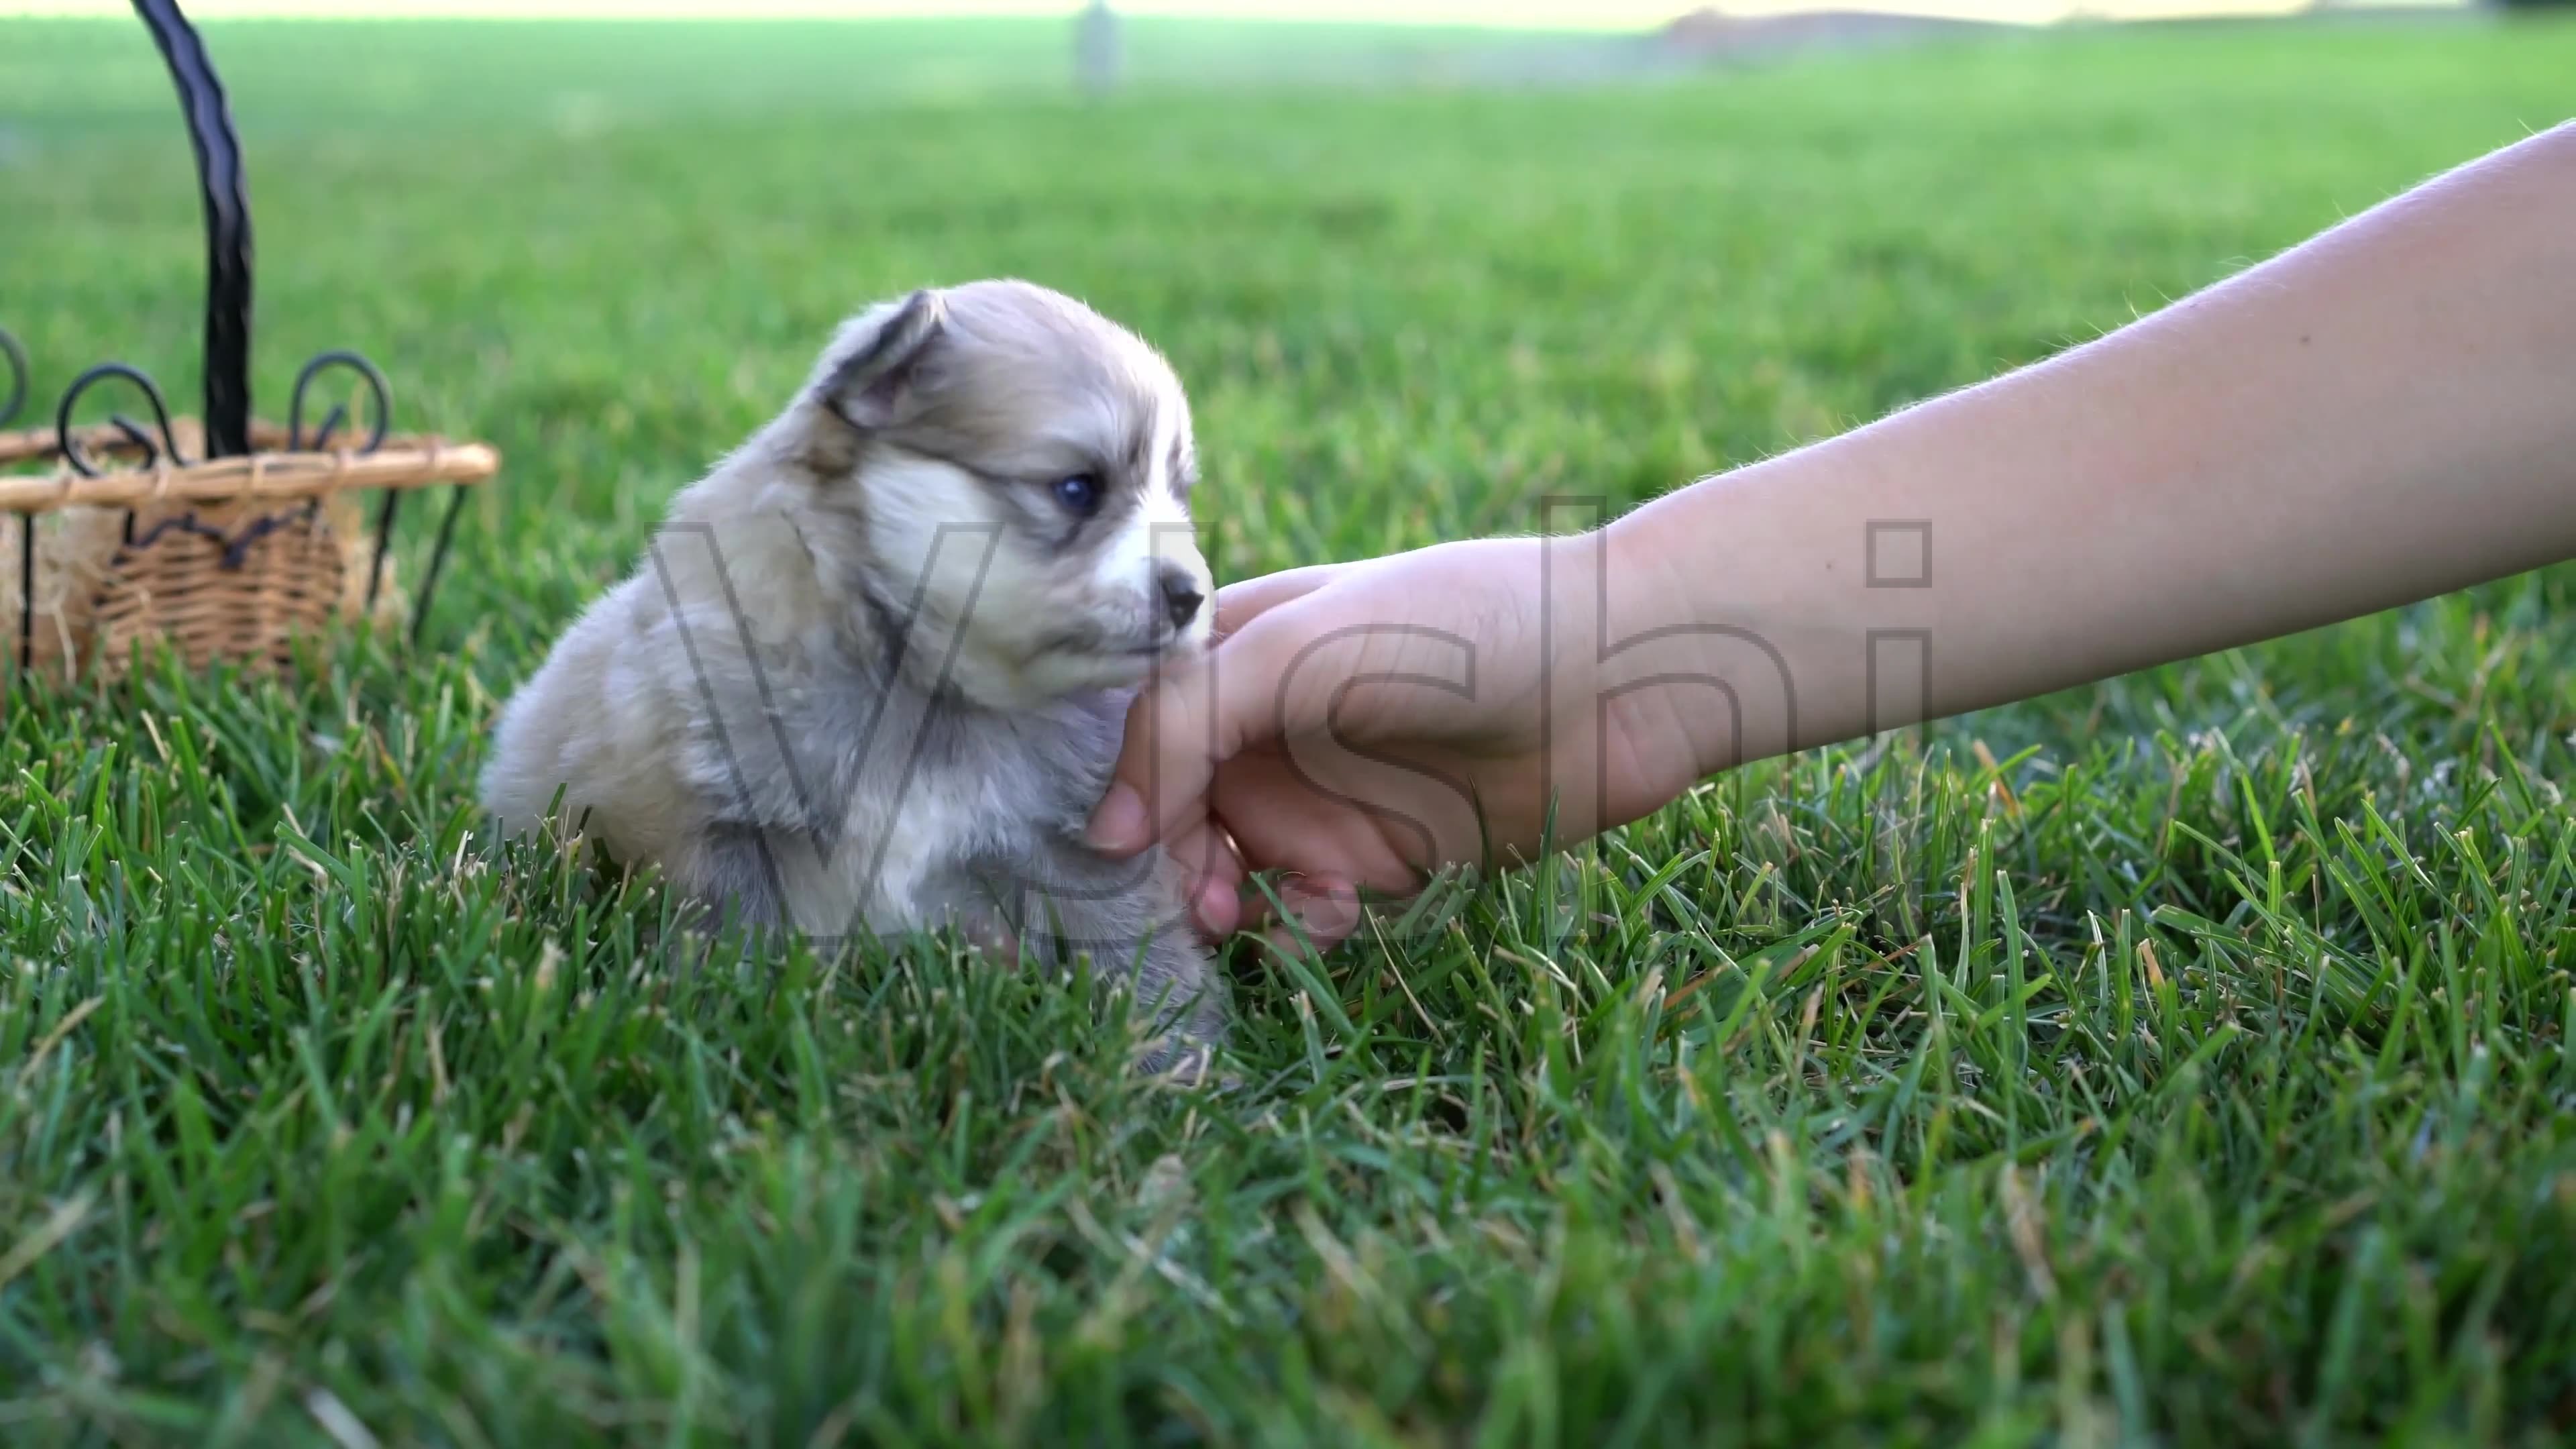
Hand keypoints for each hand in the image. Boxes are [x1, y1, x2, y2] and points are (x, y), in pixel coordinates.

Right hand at [1082, 532, 1720, 951]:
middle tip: (1200, 905)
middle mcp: (1273, 721)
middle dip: (1174, 867)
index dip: (1122, 789)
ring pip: (1235, 872)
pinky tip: (1339, 912)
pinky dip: (1306, 924)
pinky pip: (1311, 908)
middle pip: (1176, 813)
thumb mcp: (1305, 648)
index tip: (1118, 850)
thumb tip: (1107, 833)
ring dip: (1232, 906)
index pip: (1140, 725)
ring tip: (1255, 918)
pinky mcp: (1386, 855)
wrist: (1627, 676)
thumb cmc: (1464, 627)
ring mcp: (1328, 790)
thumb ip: (1190, 722)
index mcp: (1242, 647)